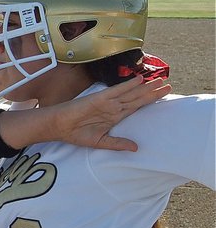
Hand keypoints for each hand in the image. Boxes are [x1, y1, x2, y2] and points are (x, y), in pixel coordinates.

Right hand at [54, 76, 170, 150]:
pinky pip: (116, 91)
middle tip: (168, 85)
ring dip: (145, 87)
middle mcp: (113, 107)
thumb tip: (136, 148)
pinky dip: (128, 85)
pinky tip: (139, 80)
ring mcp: (107, 102)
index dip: (150, 101)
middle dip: (152, 92)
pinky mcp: (99, 98)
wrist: (60, 127)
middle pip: (137, 99)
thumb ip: (118, 143)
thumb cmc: (76, 133)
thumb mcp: (100, 142)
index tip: (163, 95)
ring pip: (130, 93)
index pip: (136, 107)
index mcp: (114, 117)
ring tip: (160, 80)